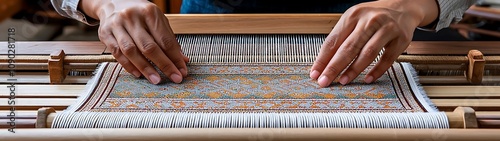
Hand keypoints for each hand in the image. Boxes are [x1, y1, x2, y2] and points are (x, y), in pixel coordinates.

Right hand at [81, 0, 188, 83]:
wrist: (114, 2)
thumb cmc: (140, 14)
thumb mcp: (157, 21)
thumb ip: (169, 40)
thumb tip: (182, 60)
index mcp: (149, 12)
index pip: (165, 39)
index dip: (175, 57)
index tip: (182, 71)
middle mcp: (132, 17)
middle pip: (149, 46)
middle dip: (164, 65)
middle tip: (174, 78)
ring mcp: (117, 25)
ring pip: (131, 51)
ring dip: (145, 68)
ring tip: (156, 80)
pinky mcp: (105, 34)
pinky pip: (117, 54)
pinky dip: (129, 66)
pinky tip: (138, 74)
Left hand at [309, 0, 437, 86]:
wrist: (402, 7)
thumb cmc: (372, 17)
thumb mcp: (354, 20)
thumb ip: (341, 38)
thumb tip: (324, 64)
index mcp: (353, 16)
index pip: (333, 40)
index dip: (323, 59)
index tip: (315, 74)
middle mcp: (369, 21)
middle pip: (349, 48)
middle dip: (334, 67)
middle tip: (325, 81)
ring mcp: (386, 29)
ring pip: (367, 53)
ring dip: (353, 70)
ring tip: (343, 81)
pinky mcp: (401, 39)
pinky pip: (387, 59)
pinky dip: (377, 70)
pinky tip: (367, 79)